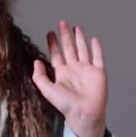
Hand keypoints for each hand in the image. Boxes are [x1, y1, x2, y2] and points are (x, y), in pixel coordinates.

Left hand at [32, 20, 107, 136]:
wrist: (84, 113)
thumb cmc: (66, 105)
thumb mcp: (47, 90)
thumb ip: (39, 76)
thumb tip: (36, 61)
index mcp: (62, 73)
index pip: (56, 54)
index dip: (53, 44)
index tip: (50, 33)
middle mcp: (74, 69)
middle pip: (69, 48)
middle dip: (65, 36)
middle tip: (62, 23)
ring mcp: (87, 70)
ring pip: (83, 50)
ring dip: (79, 38)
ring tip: (76, 27)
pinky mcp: (99, 72)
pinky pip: (98, 57)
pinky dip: (97, 48)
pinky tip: (94, 39)